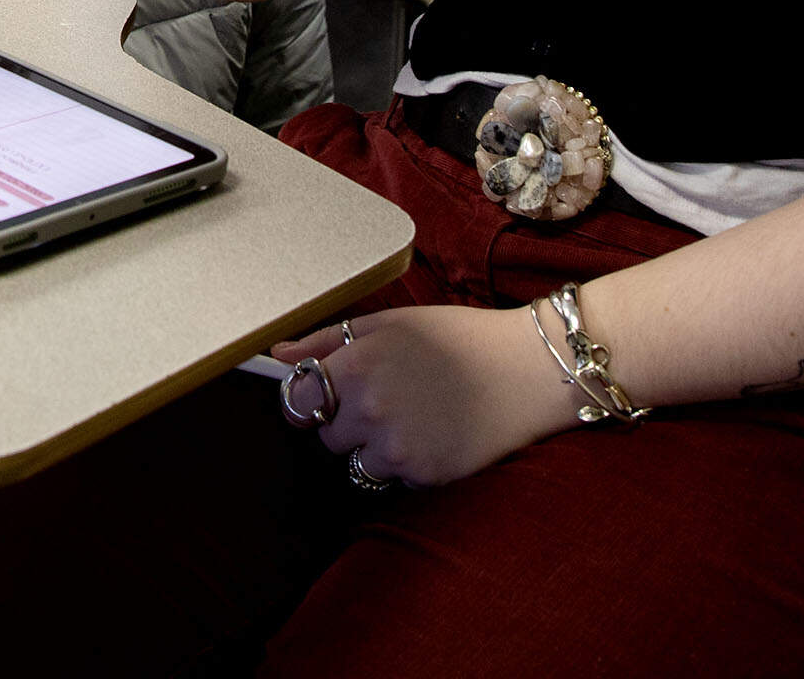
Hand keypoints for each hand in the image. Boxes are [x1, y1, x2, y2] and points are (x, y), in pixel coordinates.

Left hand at [269, 304, 578, 486]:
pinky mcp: (424, 474)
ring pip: (356, 463)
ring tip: (415, 417)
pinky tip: (435, 434)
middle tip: (388, 400)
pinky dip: (407, 463)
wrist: (526, 369)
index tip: (322, 397)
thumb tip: (278, 354)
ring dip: (375, 448)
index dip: (307, 399)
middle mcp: (370, 409)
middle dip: (347, 422)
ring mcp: (397, 446)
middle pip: (326, 435)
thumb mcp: (390, 325)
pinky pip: (393, 478)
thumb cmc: (458, 338)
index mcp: (356, 365)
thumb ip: (327, 341)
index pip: (296, 399)